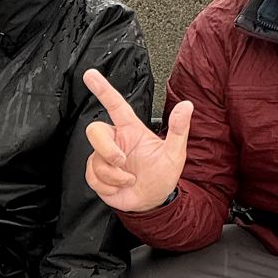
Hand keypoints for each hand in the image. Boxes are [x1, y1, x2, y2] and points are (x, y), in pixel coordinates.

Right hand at [82, 68, 192, 213]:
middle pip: (94, 130)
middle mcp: (115, 141)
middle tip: (123, 162)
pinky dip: (110, 186)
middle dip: (107, 149)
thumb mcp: (175, 154)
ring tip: (129, 179)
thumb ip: (179, 129)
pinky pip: (93, 176)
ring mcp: (104, 157)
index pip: (115, 105)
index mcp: (131, 130)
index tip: (90, 74)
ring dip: (115, 175)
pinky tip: (120, 186)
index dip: (102, 89)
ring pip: (95, 158)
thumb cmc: (162, 175)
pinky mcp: (96, 174)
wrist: (152, 202)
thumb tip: (187, 106)